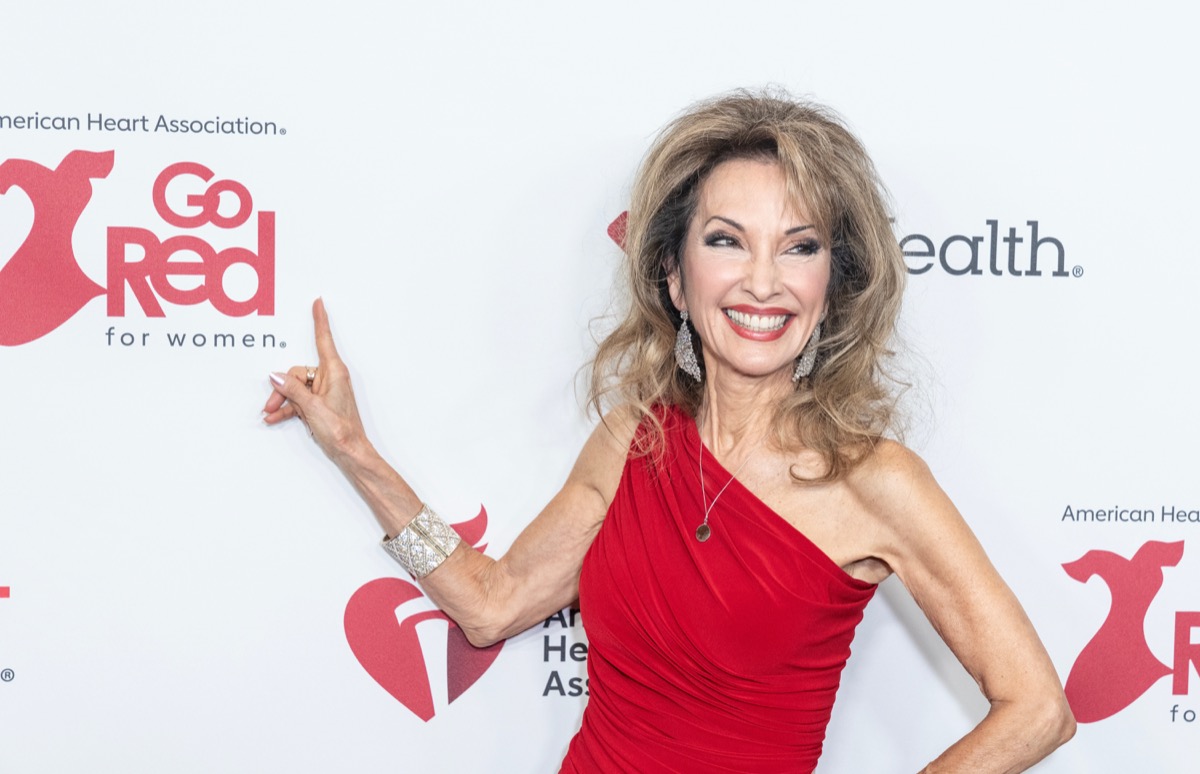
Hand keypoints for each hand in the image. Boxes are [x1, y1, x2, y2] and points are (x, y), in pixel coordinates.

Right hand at [263, 298, 367, 462]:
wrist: (351, 453)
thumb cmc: (341, 431)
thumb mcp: (312, 408)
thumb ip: (293, 390)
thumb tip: (276, 376)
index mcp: (335, 372)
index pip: (324, 339)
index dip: (320, 320)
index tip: (318, 303)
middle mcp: (331, 378)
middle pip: (298, 371)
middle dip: (282, 386)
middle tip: (271, 403)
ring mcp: (325, 391)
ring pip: (296, 387)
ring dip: (282, 400)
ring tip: (271, 413)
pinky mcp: (320, 404)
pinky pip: (299, 399)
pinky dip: (287, 408)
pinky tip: (276, 417)